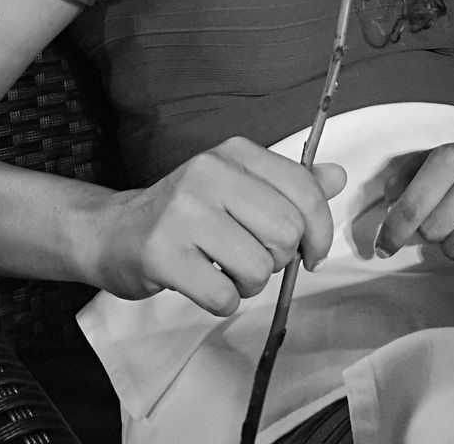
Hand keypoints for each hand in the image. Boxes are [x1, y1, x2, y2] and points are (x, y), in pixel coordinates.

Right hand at [93, 136, 345, 316]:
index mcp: (234, 152)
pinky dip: (222, 301)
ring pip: (258, 268)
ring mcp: (182, 212)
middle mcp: (208, 173)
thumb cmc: (187, 211)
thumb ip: (288, 184)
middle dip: (279, 260)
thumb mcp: (238, 185)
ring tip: (226, 270)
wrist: (116, 231)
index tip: (311, 252)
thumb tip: (337, 177)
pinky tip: (204, 284)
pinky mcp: (162, 253)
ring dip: (250, 284)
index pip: (303, 190)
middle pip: (285, 232)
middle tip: (254, 259)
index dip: (319, 231)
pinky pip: (223, 296)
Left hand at [373, 141, 453, 269]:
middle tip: (441, 213)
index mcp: (452, 158)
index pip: (412, 208)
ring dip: (450, 242)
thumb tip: (390, 208)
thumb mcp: (427, 160)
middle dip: (428, 230)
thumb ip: (402, 181)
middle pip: (431, 233)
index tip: (382, 249)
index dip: (392, 233)